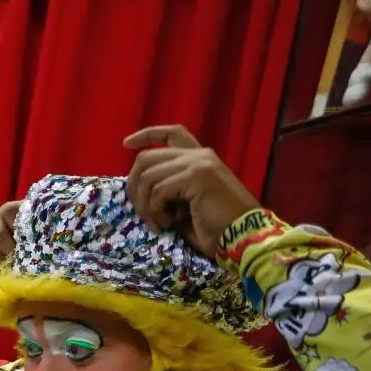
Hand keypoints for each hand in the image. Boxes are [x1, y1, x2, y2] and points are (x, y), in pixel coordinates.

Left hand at [124, 125, 260, 255]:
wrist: (244, 237)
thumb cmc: (216, 228)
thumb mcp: (185, 205)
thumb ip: (167, 190)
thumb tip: (139, 190)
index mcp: (200, 158)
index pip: (172, 133)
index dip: (147, 135)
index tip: (126, 144)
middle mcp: (199, 155)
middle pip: (147, 158)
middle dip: (134, 187)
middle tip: (142, 213)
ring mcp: (199, 163)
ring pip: (148, 176)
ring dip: (145, 206)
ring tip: (157, 224)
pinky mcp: (197, 176)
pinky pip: (158, 191)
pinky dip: (155, 211)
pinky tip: (167, 224)